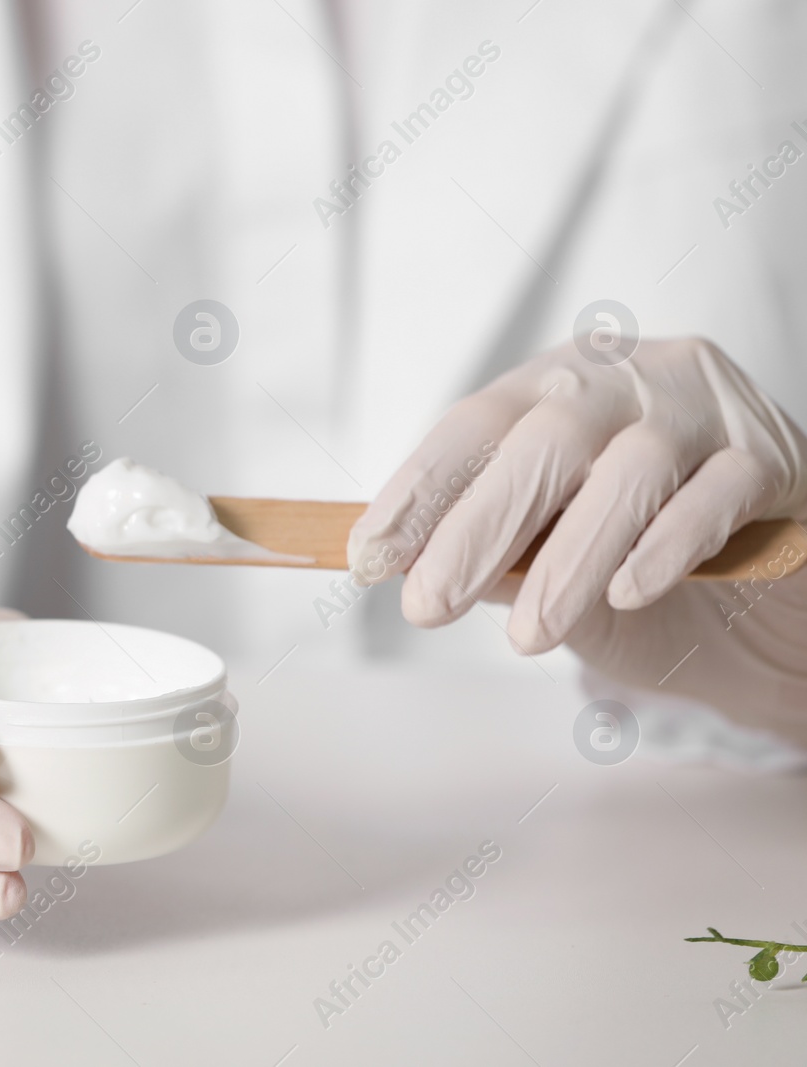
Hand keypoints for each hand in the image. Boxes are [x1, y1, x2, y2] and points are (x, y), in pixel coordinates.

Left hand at [347, 337, 806, 735]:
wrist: (771, 585)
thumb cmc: (639, 552)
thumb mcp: (552, 549)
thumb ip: (498, 547)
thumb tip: (408, 563)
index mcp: (555, 387)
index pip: (474, 426)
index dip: (419, 489)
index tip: (368, 555)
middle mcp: (625, 380)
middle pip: (542, 440)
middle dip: (476, 527)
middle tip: (428, 606)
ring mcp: (703, 411)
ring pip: (629, 472)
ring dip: (569, 560)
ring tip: (528, 637)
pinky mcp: (771, 457)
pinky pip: (715, 496)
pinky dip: (665, 547)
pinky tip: (628, 593)